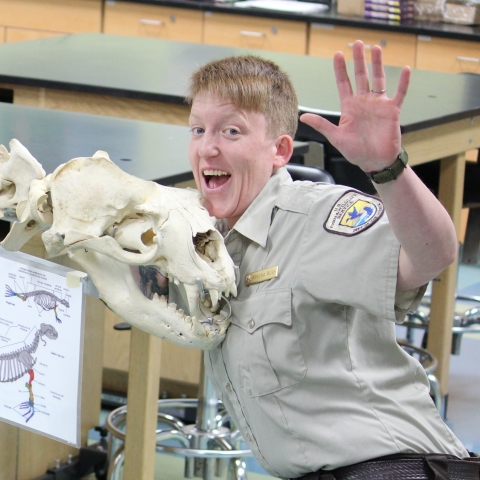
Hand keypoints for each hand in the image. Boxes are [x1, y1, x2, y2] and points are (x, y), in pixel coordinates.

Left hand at [300, 40, 410, 172]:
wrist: (374, 161)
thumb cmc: (355, 151)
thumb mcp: (336, 137)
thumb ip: (322, 124)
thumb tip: (303, 117)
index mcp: (349, 107)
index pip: (343, 83)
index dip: (340, 69)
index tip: (337, 54)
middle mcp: (363, 102)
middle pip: (360, 76)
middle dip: (358, 60)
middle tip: (357, 43)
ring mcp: (378, 104)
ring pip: (378, 79)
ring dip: (377, 64)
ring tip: (375, 48)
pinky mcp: (392, 110)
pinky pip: (399, 93)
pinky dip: (403, 82)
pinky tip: (404, 69)